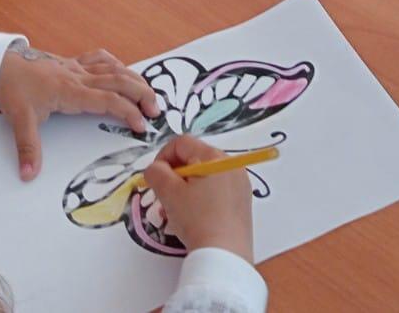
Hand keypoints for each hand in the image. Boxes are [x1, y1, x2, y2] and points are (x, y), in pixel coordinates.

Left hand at [0, 48, 160, 179]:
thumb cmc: (12, 89)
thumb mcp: (19, 119)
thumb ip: (28, 148)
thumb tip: (29, 175)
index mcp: (70, 91)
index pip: (107, 100)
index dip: (127, 111)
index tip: (141, 125)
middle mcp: (79, 76)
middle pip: (119, 80)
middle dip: (141, 94)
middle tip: (156, 111)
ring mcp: (77, 67)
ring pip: (114, 68)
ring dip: (135, 79)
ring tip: (150, 94)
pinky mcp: (72, 63)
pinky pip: (101, 58)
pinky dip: (117, 64)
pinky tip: (124, 71)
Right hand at [143, 135, 254, 261]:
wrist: (225, 254)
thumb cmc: (196, 219)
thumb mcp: (169, 193)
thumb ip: (156, 173)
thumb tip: (155, 169)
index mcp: (214, 157)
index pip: (181, 143)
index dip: (162, 157)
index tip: (155, 179)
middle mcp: (230, 165)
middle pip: (194, 159)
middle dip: (174, 176)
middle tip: (163, 197)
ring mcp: (239, 184)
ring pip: (204, 177)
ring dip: (185, 189)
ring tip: (175, 212)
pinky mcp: (243, 202)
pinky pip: (216, 191)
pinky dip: (201, 198)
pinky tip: (193, 219)